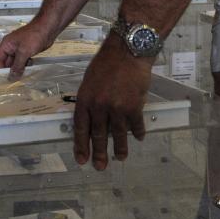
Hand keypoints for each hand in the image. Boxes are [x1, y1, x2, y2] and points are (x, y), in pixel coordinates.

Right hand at [0, 22, 51, 76]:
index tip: (3, 79)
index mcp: (6, 44)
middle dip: (11, 71)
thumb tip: (12, 77)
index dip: (0, 70)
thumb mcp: (23, 52)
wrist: (48, 29)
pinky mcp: (27, 51)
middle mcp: (11, 47)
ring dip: (19, 69)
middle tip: (15, 81)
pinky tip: (30, 68)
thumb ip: (17, 65)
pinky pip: (23, 61)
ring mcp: (20, 49)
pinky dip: (25, 66)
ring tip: (23, 74)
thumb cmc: (34, 36)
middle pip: (7, 63)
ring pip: (16, 63)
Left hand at [73, 34, 151, 169]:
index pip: (80, 128)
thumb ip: (90, 100)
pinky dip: (137, 133)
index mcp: (85, 100)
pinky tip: (138, 138)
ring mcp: (117, 108)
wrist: (128, 51)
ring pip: (118, 135)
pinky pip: (135, 125)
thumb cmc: (106, 63)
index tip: (82, 159)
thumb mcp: (90, 81)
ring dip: (120, 148)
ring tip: (120, 157)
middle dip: (99, 153)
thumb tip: (92, 119)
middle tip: (100, 167)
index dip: (81, 146)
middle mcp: (99, 107)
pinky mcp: (134, 107)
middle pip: (98, 135)